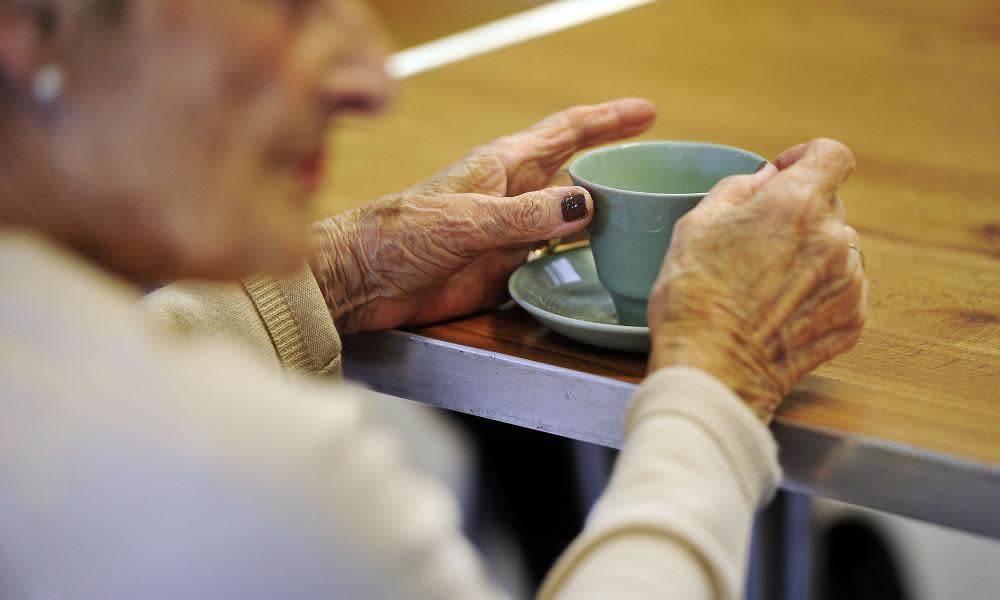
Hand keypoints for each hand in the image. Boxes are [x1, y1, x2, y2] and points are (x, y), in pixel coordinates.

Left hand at [310, 98, 656, 332]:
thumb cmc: (400, 233)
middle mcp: (513, 194)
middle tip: (662, 169)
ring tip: (649, 216)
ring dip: (606, 215)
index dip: (607, 120)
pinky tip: (607, 262)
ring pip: (571, 217)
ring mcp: (512, 233)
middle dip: (617, 165)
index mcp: (502, 165)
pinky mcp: (505, 270)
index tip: (647, 111)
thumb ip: (524, 215)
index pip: (565, 132)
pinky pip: (555, 259)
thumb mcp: (466, 219)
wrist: (364, 279)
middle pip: (577, 172)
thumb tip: (586, 205)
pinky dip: (583, 257)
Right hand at [646, 139, 867, 422]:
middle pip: (829, 205)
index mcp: (797, 204)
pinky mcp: (851, 321)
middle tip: (756, 240)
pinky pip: (843, 289)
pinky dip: (818, 291)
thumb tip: (766, 178)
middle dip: (798, 212)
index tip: (784, 172)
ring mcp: (849, 283)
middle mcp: (834, 239)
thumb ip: (738, 188)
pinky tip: (780, 308)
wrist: (709, 371)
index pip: (832, 155)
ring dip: (810, 254)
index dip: (807, 157)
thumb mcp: (696, 224)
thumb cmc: (693, 297)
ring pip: (837, 248)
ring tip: (765, 283)